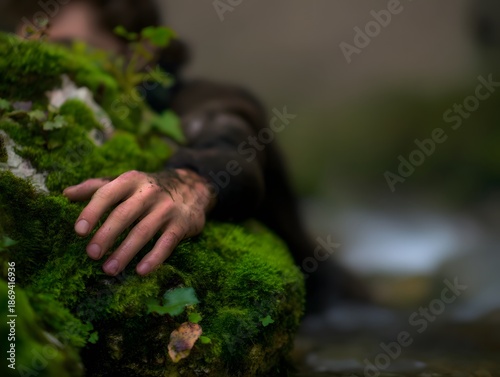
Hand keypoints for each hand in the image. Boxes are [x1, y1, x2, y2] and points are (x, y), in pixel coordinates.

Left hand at [63, 169, 214, 275]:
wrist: (192, 187)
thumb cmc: (148, 189)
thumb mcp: (125, 183)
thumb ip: (96, 187)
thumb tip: (65, 194)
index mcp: (130, 180)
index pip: (107, 194)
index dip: (92, 211)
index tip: (79, 231)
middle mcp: (149, 192)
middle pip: (124, 214)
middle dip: (106, 235)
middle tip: (91, 254)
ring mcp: (166, 208)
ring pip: (143, 231)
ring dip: (125, 252)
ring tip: (109, 269)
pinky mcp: (181, 224)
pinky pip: (166, 243)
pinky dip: (154, 258)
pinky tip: (141, 271)